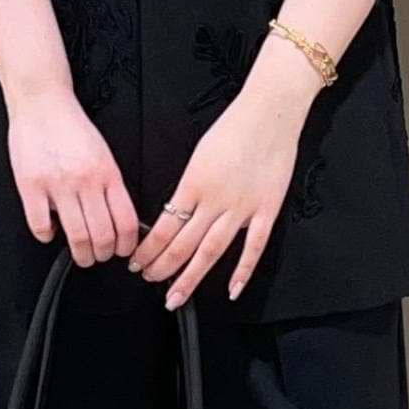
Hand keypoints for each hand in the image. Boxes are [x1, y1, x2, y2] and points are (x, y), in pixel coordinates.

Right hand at [5, 82, 139, 266]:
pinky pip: (41, 226)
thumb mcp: (104, 154)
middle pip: (102, 235)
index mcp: (107, 173)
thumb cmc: (71, 127)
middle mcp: (85, 181)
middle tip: (99, 255)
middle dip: (103, 255)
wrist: (41, 102)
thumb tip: (119, 219)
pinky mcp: (30, 187)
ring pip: (76, 236)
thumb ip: (110, 186)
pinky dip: (47, 236)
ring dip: (80, 254)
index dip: (126, 245)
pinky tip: (51, 230)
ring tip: (80, 253)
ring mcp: (57, 185)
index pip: (126, 222)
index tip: (122, 250)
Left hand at [128, 64, 315, 304]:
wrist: (270, 112)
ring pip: (211, 251)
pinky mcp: (266, 210)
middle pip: (182, 244)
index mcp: (193, 183)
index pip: (163, 226)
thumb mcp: (198, 154)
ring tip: (175, 296)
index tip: (137, 262)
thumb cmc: (234, 127)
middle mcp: (215, 200)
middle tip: (149, 282)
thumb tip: (174, 211)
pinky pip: (253, 247)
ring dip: (190, 277)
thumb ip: (188, 186)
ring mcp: (242, 208)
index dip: (148, 249)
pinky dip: (242, 271)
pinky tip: (231, 290)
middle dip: (162, 268)